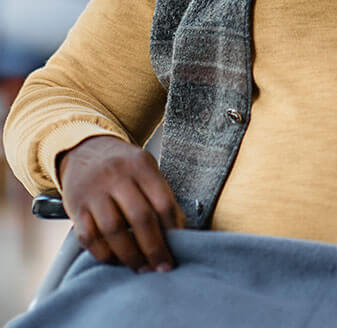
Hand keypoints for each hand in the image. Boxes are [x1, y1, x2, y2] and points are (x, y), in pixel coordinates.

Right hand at [58, 134, 184, 272]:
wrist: (84, 150)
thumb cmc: (122, 165)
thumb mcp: (145, 167)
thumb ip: (160, 194)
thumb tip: (179, 230)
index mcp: (140, 165)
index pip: (162, 201)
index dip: (172, 228)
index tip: (179, 248)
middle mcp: (116, 176)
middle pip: (139, 217)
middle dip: (154, 247)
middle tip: (162, 267)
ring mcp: (94, 192)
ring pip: (113, 230)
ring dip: (129, 255)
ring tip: (141, 268)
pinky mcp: (75, 208)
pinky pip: (89, 238)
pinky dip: (104, 254)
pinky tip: (115, 260)